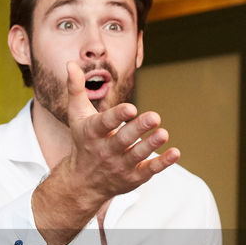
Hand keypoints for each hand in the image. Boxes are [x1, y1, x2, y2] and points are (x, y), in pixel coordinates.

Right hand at [62, 61, 178, 200]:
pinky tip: (175, 153)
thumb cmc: (84, 141)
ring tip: (163, 134)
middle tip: (155, 117)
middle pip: (123, 139)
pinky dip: (162, 163)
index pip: (104, 123)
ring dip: (151, 145)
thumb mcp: (77, 115)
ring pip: (137, 155)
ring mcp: (120, 165)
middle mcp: (106, 150)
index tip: (130, 108)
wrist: (83, 182)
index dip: (117, 116)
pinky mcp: (133, 177)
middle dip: (138, 129)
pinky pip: (149, 170)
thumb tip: (71, 63)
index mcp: (93, 133)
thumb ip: (76, 89)